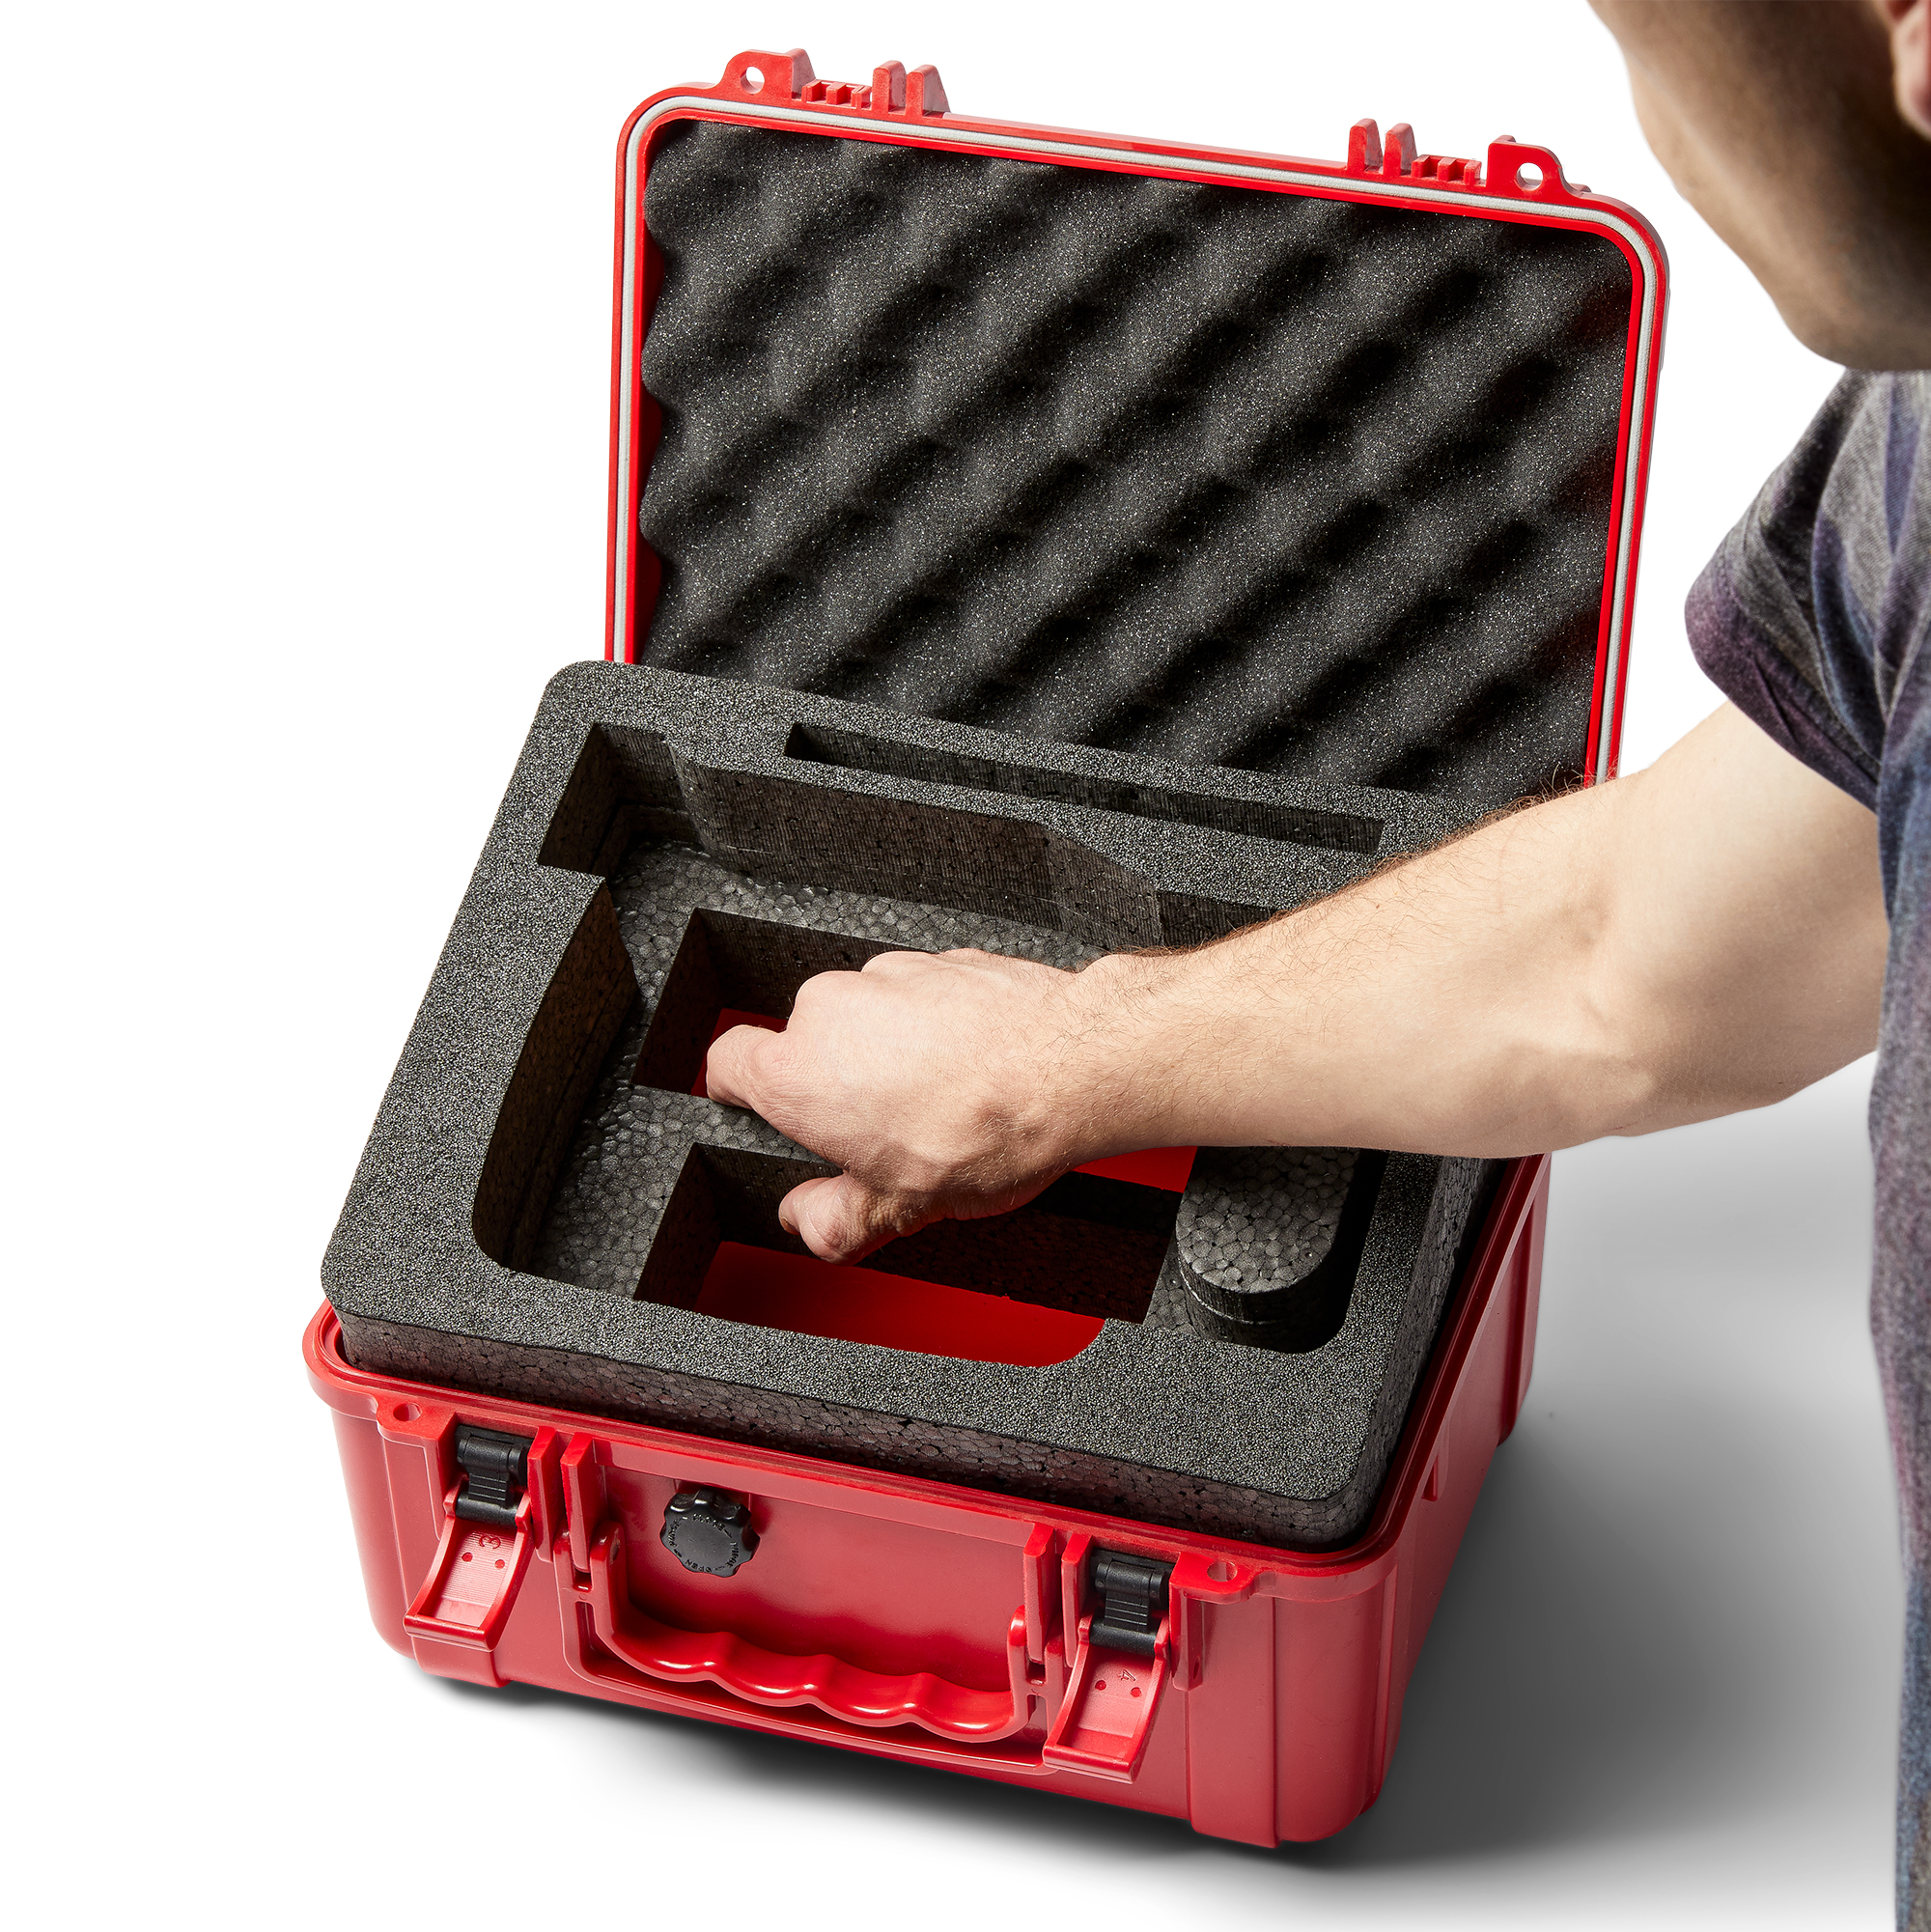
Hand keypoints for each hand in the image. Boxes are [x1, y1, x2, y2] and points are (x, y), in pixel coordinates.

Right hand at [704, 948, 1131, 1262]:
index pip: (723, 1065)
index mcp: (798, 1073)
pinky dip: (936, 1027)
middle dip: (836, 1087)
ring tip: (940, 1104)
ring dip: (889, 1055)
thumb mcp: (900, 1206)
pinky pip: (918, 997)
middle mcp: (830, 1010)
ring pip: (866, 1019)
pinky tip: (972, 1069)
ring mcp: (885, 976)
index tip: (762, 1114)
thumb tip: (809, 1223)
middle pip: (804, 1046)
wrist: (1073, 1065)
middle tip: (881, 1135)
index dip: (737, 1094)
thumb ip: (835, 1219)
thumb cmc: (987, 1127)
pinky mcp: (938, 958)